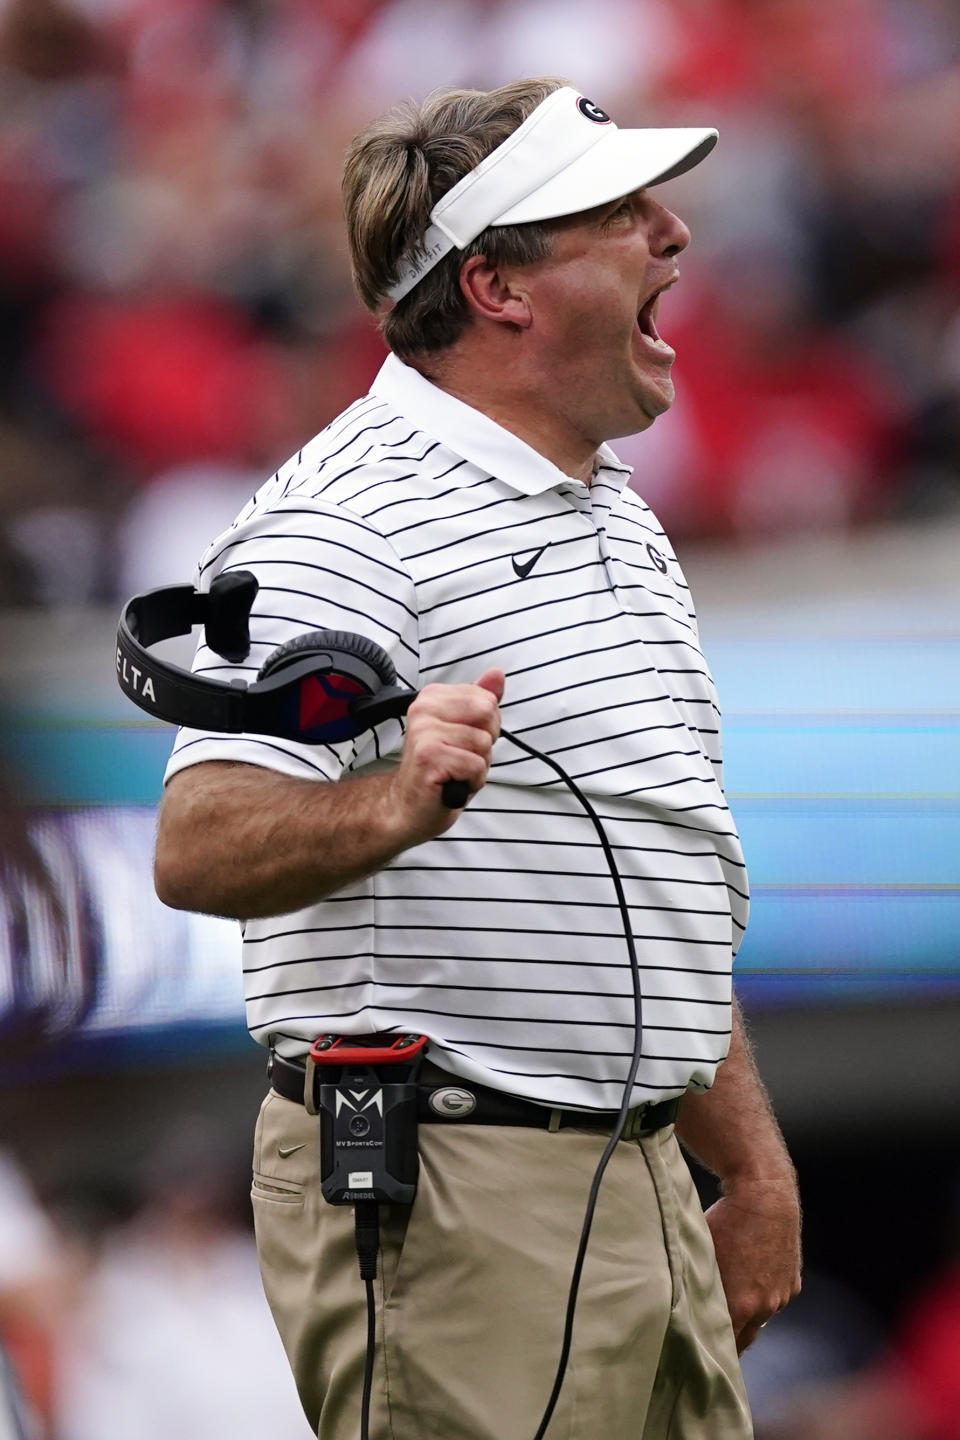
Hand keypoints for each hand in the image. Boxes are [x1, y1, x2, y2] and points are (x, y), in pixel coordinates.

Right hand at [390, 669, 504, 839]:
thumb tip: (497, 673)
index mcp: (433, 696)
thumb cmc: (441, 768)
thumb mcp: (466, 729)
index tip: (463, 740)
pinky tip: (452, 782)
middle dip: (485, 742)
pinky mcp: (428, 756)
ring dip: (477, 765)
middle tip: (461, 756)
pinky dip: (471, 781)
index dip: (486, 726)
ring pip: (483, 743)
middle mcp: (424, 708)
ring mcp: (423, 731)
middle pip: (488, 715)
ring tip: (455, 771)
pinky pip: (476, 765)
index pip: (487, 699)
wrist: (411, 805)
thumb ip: (481, 700)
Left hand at [703, 1173, 801, 1352]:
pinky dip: (763, 1294)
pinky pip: (775, 1298)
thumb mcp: (703, 1254)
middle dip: (729, 1341)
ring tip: (732, 1299)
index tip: (699, 1350)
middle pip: (744, 1339)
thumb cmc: (726, 1221)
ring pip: (761, 1317)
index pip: (725, 1347)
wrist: (765, 1196)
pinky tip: (750, 1276)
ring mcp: (782, 1296)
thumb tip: (680, 1304)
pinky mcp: (793, 1282)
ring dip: (748, 1314)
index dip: (712, 1349)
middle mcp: (764, 1307)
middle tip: (712, 1340)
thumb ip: (697, 1286)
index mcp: (740, 1306)